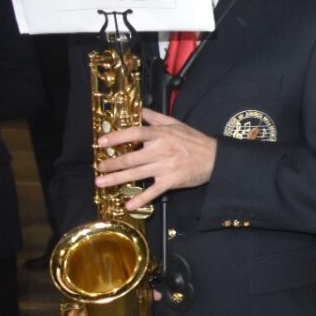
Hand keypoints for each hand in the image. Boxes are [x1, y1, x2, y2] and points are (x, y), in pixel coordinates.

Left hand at [95, 108, 217, 210]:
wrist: (215, 158)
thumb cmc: (195, 140)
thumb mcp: (176, 123)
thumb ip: (155, 117)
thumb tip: (138, 109)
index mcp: (161, 135)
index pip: (135, 133)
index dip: (118, 137)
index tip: (102, 141)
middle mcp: (161, 151)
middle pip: (131, 158)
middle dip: (112, 163)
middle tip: (99, 167)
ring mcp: (165, 167)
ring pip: (137, 174)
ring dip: (117, 179)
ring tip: (101, 182)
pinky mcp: (171, 181)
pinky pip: (153, 191)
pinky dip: (141, 199)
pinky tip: (129, 205)